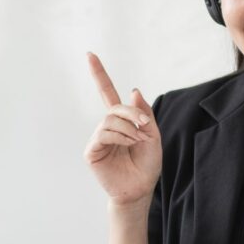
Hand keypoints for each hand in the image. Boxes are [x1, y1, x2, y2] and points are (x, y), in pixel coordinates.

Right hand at [83, 52, 161, 205]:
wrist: (141, 189)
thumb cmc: (147, 165)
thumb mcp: (153, 135)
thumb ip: (144, 113)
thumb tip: (132, 90)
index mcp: (121, 121)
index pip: (107, 93)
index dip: (98, 74)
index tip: (89, 54)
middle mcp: (107, 127)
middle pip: (114, 106)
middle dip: (131, 113)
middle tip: (145, 126)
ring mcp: (98, 138)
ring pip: (109, 120)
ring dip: (128, 128)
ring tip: (137, 141)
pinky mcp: (92, 151)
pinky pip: (103, 134)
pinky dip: (120, 136)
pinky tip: (129, 144)